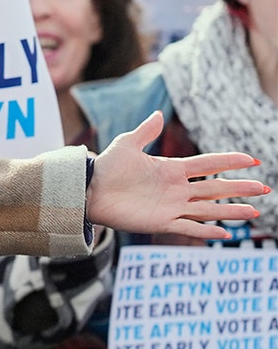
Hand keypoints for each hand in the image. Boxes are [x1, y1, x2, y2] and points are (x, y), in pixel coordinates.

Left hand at [88, 111, 268, 237]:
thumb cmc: (107, 168)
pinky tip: (225, 234)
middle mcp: (176, 189)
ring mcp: (170, 206)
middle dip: (239, 188)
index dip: (229, 162)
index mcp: (172, 169)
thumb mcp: (126, 145)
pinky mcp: (160, 222)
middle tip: (264, 189)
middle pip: (215, 189)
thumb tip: (158, 113)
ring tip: (254, 212)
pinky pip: (187, 227)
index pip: (207, 165)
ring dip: (230, 211)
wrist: (88, 191)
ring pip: (207, 210)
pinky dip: (206, 231)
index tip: (251, 160)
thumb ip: (145, 131)